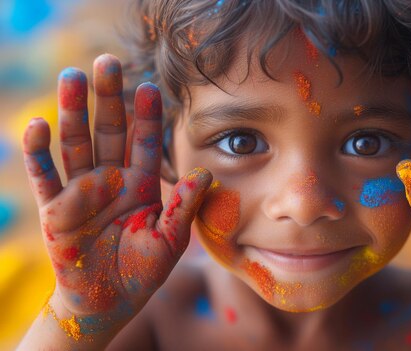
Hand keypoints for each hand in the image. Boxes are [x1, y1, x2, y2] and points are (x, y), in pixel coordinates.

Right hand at [22, 54, 210, 323]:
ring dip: (72, 111)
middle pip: (109, 130)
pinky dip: (38, 151)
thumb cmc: (144, 270)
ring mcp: (81, 190)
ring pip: (76, 142)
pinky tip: (38, 125)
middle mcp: (111, 179)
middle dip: (108, 98)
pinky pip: (45, 175)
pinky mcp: (55, 208)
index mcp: (142, 183)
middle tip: (108, 62)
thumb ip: (185, 206)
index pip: (145, 141)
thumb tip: (206, 172)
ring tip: (73, 77)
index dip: (147, 115)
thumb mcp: (171, 239)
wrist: (109, 300)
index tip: (150, 86)